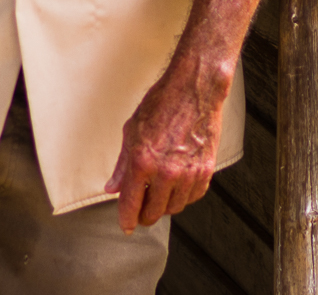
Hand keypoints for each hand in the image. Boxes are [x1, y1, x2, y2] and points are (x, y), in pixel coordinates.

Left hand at [103, 64, 228, 231]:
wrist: (194, 90)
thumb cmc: (160, 104)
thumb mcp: (131, 130)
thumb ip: (122, 164)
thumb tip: (112, 188)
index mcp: (142, 162)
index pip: (131, 204)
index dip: (126, 220)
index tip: (126, 226)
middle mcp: (166, 172)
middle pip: (154, 213)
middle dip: (145, 214)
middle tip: (141, 208)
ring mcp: (188, 173)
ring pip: (174, 208)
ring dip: (164, 205)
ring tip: (159, 192)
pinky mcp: (205, 171)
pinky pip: (192, 197)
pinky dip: (183, 196)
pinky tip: (176, 184)